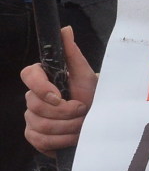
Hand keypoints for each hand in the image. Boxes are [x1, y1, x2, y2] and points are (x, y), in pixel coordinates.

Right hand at [22, 26, 97, 154]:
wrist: (98, 117)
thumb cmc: (91, 93)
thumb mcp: (85, 73)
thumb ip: (72, 52)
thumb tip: (65, 29)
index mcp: (43, 78)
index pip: (28, 75)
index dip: (41, 87)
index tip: (60, 95)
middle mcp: (33, 98)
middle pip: (36, 106)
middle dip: (66, 112)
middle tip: (83, 110)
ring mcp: (31, 118)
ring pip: (40, 125)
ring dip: (68, 127)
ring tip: (82, 123)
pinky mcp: (35, 137)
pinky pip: (41, 141)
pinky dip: (62, 141)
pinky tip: (74, 136)